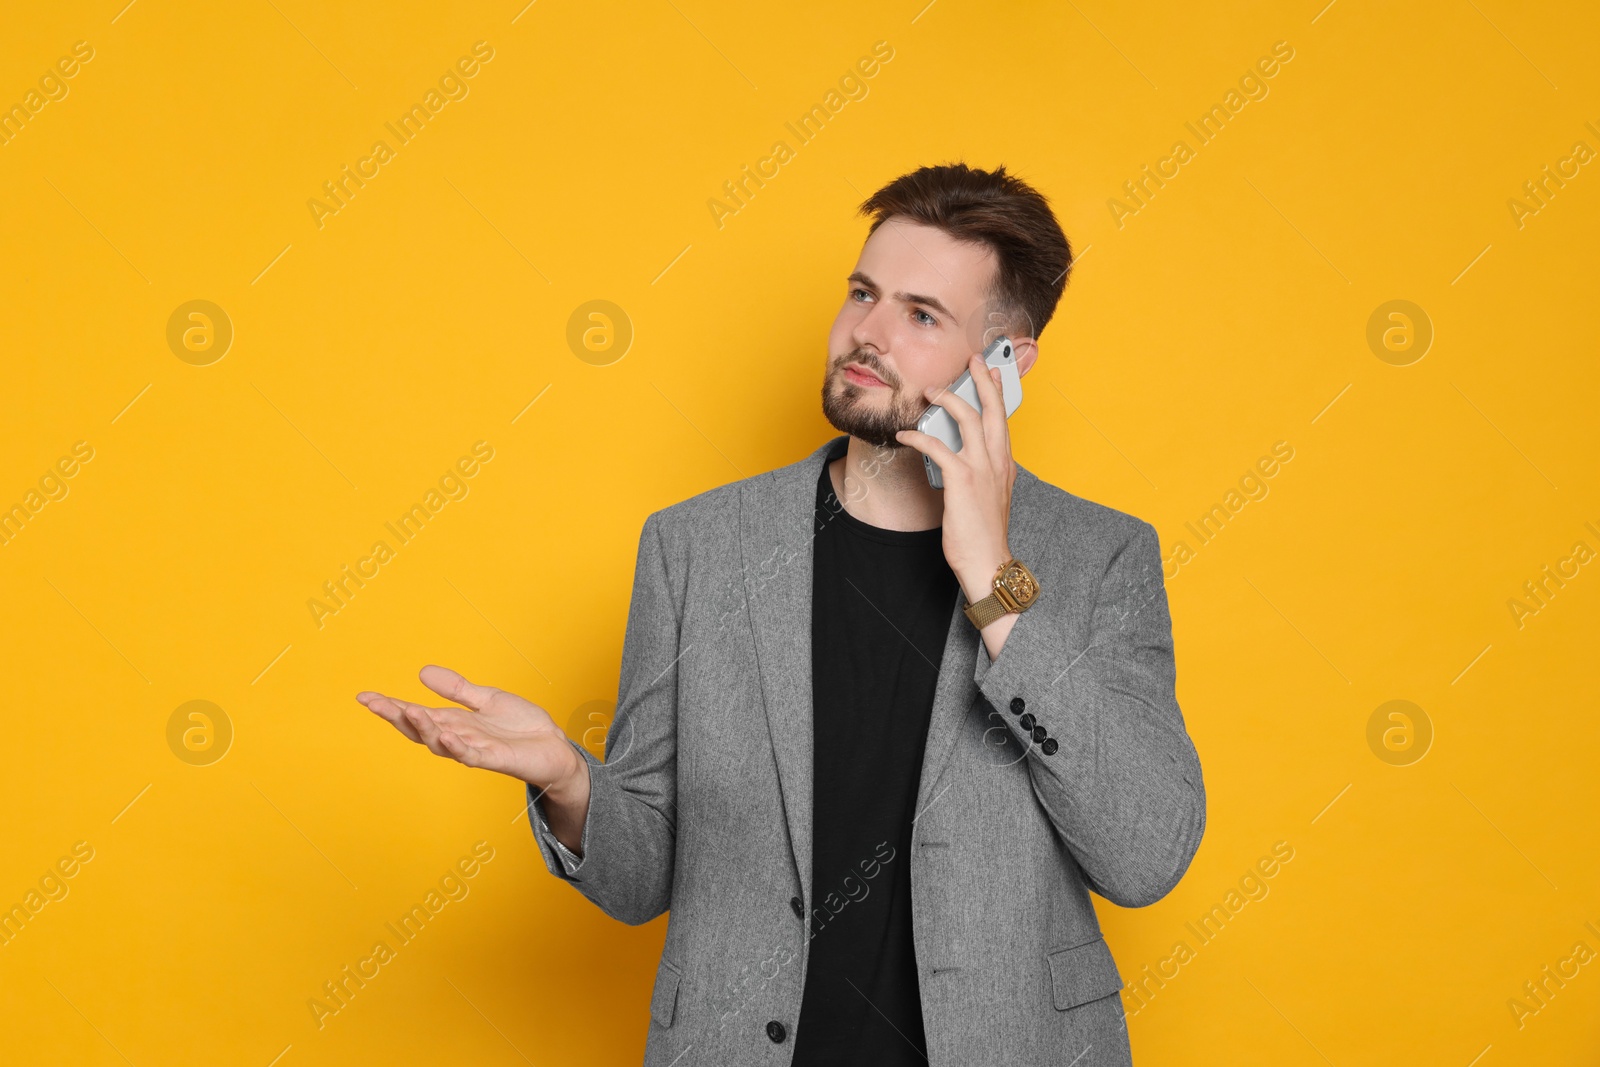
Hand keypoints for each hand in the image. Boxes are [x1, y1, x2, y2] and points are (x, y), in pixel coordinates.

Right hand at [357, 665, 582, 796]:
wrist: (553, 747)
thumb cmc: (521, 727)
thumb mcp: (486, 699)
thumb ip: (456, 688)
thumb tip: (422, 672)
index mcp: (454, 722)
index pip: (416, 714)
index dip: (390, 706)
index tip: (365, 696)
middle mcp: (458, 738)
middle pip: (419, 730)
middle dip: (396, 717)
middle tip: (375, 703)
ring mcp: (475, 750)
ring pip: (441, 743)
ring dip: (424, 728)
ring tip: (408, 710)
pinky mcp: (495, 759)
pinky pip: (471, 755)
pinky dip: (457, 747)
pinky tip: (446, 735)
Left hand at [894, 352, 1016, 600]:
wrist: (988, 562)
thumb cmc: (984, 534)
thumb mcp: (989, 497)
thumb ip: (982, 473)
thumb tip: (965, 458)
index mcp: (1005, 465)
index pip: (1003, 420)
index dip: (998, 393)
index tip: (993, 372)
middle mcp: (998, 462)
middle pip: (992, 410)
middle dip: (980, 381)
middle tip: (971, 360)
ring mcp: (982, 469)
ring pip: (967, 419)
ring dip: (946, 400)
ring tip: (929, 390)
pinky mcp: (962, 480)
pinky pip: (938, 447)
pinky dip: (920, 436)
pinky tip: (905, 434)